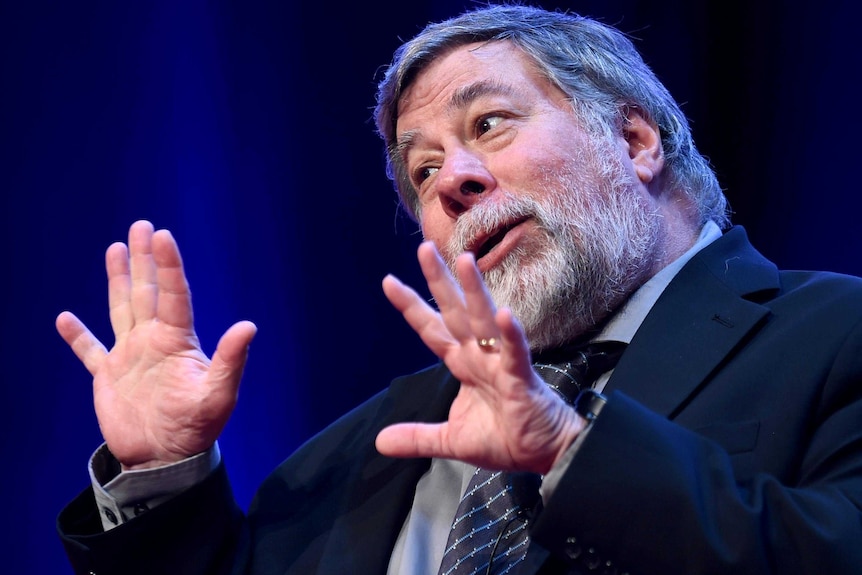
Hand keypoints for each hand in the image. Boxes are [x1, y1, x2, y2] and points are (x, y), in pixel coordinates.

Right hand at [56, 220, 256, 469]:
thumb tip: (248, 326)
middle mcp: (154, 341)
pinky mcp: (108, 377)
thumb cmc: (197, 428)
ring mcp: (130, 356)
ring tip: (116, 249)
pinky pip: (90, 351)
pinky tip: (65, 318)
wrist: (165, 460)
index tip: (162, 234)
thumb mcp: (217, 394)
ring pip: (122, 309)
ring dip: (118, 280)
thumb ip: (230, 360)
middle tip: (142, 226)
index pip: (173, 294)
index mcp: (177, 340)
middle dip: (145, 259)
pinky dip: (78, 336)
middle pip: (147, 291)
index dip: (168, 265)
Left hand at [376, 241, 583, 474]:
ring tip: (464, 261)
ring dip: (474, 291)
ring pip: (484, 321)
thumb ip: (418, 438)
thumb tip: (380, 442)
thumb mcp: (451, 442)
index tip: (388, 281)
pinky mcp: (522, 377)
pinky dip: (510, 333)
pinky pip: (515, 352)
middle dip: (439, 281)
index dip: (412, 306)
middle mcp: (480, 356)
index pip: (432, 329)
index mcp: (463, 364)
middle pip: (455, 312)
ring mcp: (501, 363)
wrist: (546, 455)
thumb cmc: (506, 439)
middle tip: (424, 248)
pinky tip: (503, 313)